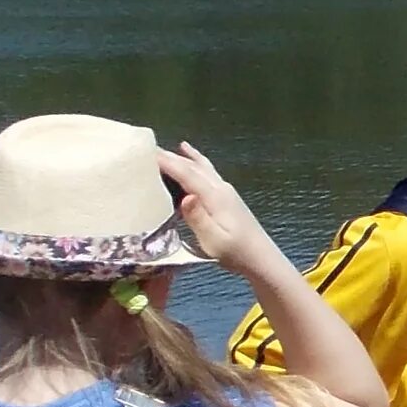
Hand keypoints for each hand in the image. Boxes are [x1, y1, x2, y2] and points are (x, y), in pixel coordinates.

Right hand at [160, 142, 277, 274]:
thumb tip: (186, 196)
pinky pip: (206, 171)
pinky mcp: (227, 195)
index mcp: (215, 196)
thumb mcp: (214, 240)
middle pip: (193, 166)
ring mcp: (226, 190)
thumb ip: (198, 219)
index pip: (187, 173)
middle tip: (147, 148)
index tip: (146, 153)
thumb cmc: (235, 253)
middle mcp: (221, 187)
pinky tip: (190, 154)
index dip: (167, 162)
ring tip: (164, 149)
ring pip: (201, 166)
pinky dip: (195, 160)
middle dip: (171, 156)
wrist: (261, 258)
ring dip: (182, 157)